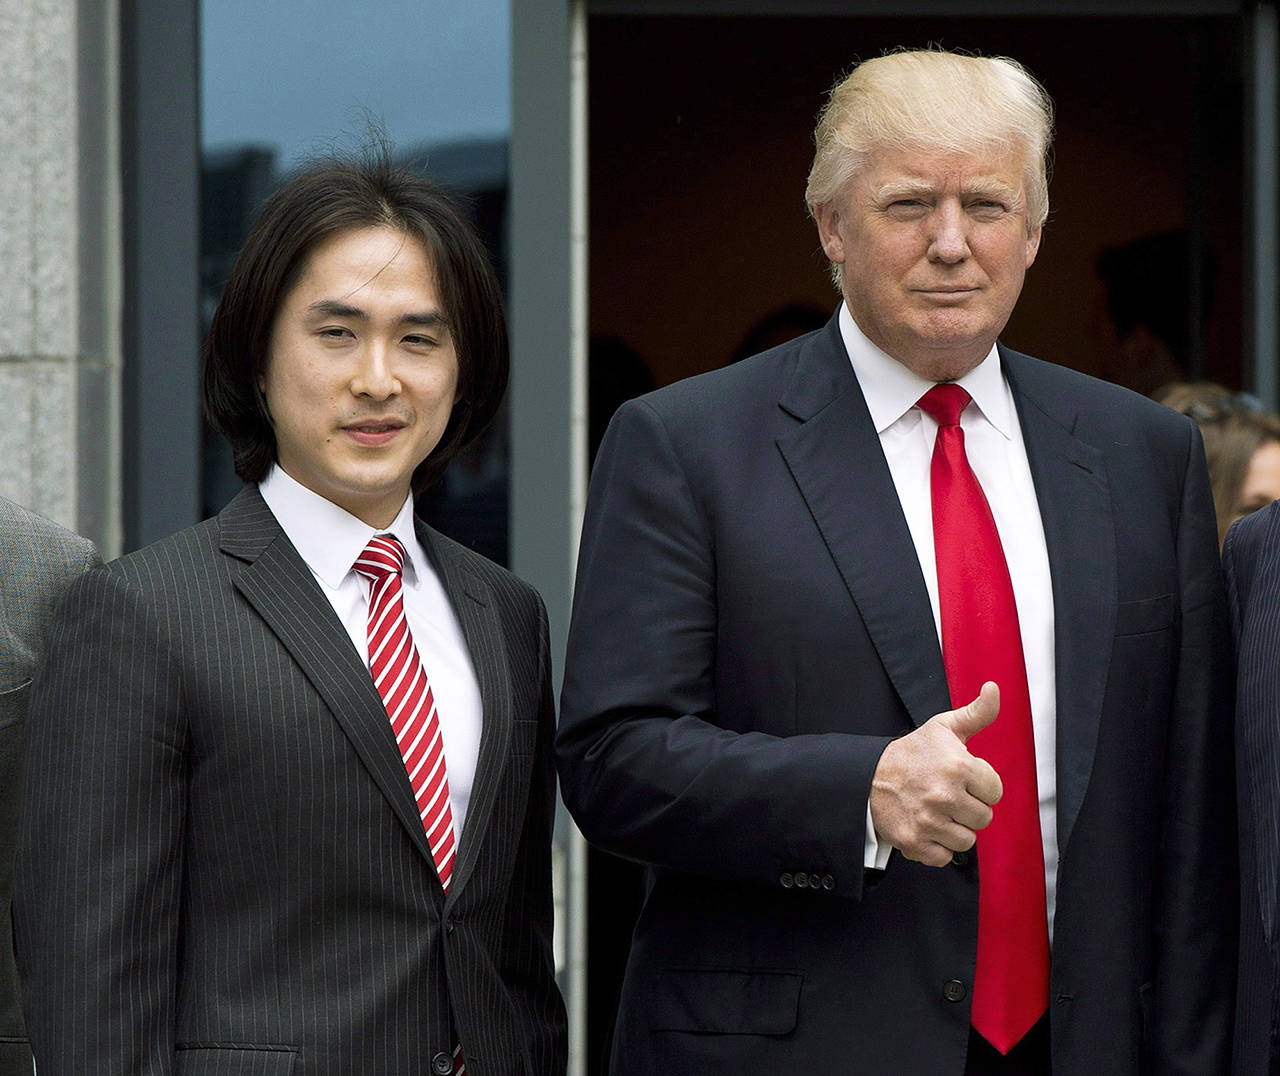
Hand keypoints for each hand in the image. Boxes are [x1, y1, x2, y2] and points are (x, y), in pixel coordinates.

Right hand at [868, 682, 1002, 866]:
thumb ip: (977, 712)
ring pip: (967, 840)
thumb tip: (994, 688)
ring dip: (954, 829)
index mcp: (958, 766)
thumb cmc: (912, 753)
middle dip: (968, 808)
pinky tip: (926, 827)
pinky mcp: (914, 843)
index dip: (980, 786)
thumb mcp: (943, 728)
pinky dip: (936, 847)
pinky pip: (944, 857)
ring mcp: (929, 821)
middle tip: (948, 796)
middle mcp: (944, 795)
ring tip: (937, 812)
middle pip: (983, 818)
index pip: (995, 792)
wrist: (867, 776)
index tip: (962, 779)